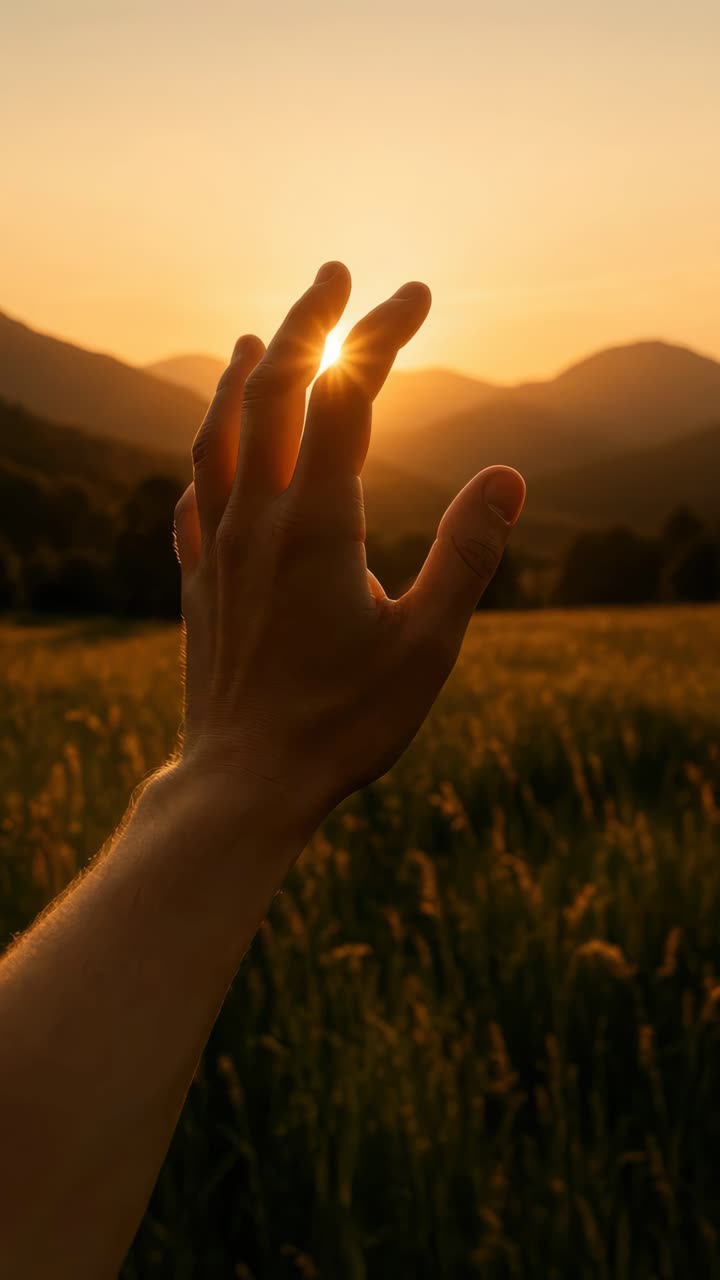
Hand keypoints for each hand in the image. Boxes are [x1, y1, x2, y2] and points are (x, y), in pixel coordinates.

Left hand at [173, 263, 524, 831]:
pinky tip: (211, 451)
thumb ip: (467, 556)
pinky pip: (192, 493)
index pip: (346, 396)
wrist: (243, 782)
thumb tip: (509, 478)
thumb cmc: (341, 722)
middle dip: (306, 322)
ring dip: (241, 375)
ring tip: (254, 338)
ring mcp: (216, 546)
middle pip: (272, 390)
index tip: (415, 294)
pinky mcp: (196, 579)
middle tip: (335, 275)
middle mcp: (256, 518)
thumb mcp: (426, 645)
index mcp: (317, 523)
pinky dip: (206, 451)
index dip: (380, 335)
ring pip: (219, 433)